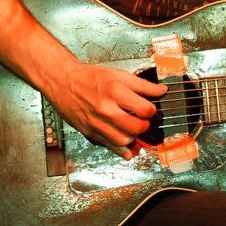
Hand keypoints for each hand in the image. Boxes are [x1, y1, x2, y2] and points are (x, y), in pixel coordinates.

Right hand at [44, 61, 166, 159]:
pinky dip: (121, 150)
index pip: (144, 109)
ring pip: (123, 140)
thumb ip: (142, 85)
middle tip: (142, 120)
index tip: (148, 108)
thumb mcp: (118, 75)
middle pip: (135, 127)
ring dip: (133, 137)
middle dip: (144, 125)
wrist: (63, 81)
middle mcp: (105, 108)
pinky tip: (127, 147)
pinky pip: (109, 147)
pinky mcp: (89, 132)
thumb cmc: (90, 77)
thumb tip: (162, 90)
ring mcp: (96, 122)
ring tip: (132, 128)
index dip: (151, 110)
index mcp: (114, 91)